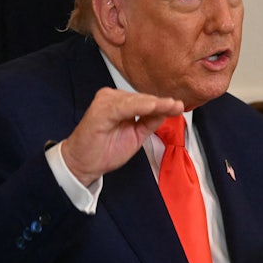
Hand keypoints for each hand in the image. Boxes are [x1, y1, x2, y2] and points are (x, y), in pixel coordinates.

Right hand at [60, 87, 184, 185]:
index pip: (146, 101)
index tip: (179, 106)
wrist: (82, 164)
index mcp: (120, 103)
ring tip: (170, 105)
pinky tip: (151, 107)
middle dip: (161, 103)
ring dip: (154, 103)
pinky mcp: (99, 111)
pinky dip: (138, 106)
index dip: (163, 104)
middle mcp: (112, 99)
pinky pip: (122, 107)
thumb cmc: (104, 150)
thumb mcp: (136, 135)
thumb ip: (149, 122)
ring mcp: (104, 103)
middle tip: (178, 106)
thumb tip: (167, 112)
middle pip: (142, 99)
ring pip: (135, 100)